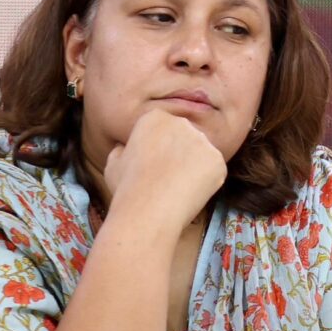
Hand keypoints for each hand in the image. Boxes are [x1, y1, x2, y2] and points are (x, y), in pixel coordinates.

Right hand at [102, 107, 228, 224]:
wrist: (147, 212)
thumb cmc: (126, 190)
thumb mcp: (114, 164)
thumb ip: (123, 150)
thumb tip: (126, 148)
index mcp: (154, 118)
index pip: (162, 128)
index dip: (156, 149)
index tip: (150, 166)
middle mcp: (181, 123)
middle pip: (183, 137)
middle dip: (178, 154)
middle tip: (166, 178)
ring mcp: (202, 141)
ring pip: (200, 152)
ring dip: (192, 166)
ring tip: (176, 187)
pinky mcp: (218, 159)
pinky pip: (213, 168)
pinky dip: (205, 181)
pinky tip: (190, 192)